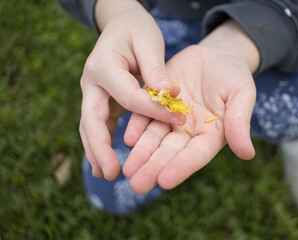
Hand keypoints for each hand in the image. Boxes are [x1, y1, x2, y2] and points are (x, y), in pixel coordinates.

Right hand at [79, 0, 184, 180]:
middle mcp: (92, 81)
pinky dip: (102, 143)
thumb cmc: (136, 30)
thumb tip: (169, 94)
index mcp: (104, 65)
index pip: (129, 97)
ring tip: (106, 174)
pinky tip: (108, 161)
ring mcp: (93, 92)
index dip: (153, 111)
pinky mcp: (101, 99)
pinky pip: (99, 124)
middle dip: (100, 147)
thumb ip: (156, 68)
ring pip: (90, 126)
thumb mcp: (148, 41)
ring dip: (97, 151)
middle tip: (111, 173)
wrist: (120, 23)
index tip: (178, 120)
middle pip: (92, 119)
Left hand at [122, 43, 256, 193]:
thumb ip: (240, 122)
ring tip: (128, 169)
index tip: (165, 181)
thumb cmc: (234, 75)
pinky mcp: (158, 102)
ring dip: (141, 153)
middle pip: (170, 151)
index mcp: (211, 135)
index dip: (181, 167)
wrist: (216, 54)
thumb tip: (247, 154)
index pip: (196, 154)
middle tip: (137, 185)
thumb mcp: (242, 94)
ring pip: (154, 137)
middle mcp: (189, 131)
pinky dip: (137, 126)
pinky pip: (145, 115)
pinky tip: (127, 138)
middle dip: (154, 167)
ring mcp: (171, 118)